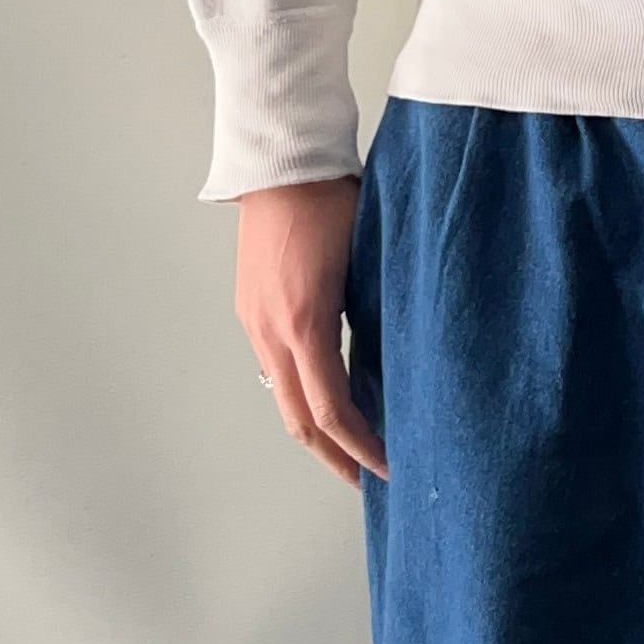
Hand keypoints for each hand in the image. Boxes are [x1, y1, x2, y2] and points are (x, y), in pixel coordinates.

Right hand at [234, 175, 385, 487]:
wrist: (283, 163)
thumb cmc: (333, 200)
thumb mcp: (365, 260)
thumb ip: (373, 313)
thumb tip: (392, 358)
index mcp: (305, 324)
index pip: (332, 410)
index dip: (361, 446)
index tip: (389, 467)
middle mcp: (272, 331)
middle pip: (299, 419)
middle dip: (334, 456)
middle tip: (366, 480)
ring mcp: (255, 321)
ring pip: (283, 396)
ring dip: (316, 428)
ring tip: (350, 446)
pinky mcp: (251, 308)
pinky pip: (275, 366)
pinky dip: (301, 392)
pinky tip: (328, 394)